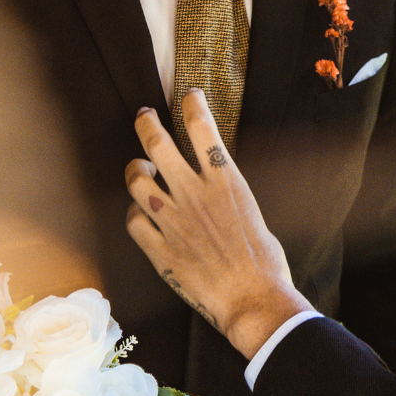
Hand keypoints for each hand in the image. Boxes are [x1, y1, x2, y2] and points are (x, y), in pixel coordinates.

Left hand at [125, 88, 313, 359]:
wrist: (251, 299)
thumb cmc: (263, 261)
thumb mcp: (252, 213)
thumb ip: (227, 195)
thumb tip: (215, 188)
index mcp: (225, 181)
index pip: (202, 128)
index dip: (192, 105)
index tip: (189, 95)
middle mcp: (194, 194)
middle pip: (157, 145)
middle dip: (146, 123)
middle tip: (144, 116)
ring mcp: (172, 221)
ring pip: (137, 180)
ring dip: (135, 169)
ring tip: (139, 168)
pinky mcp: (158, 248)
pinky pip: (133, 221)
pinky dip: (135, 213)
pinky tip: (141, 214)